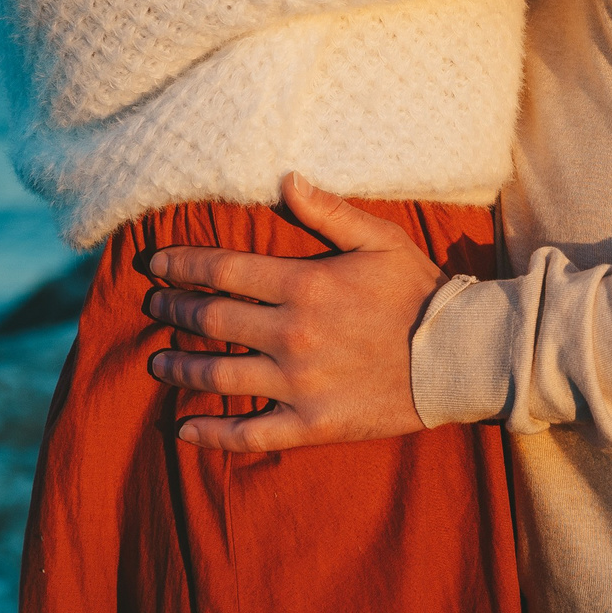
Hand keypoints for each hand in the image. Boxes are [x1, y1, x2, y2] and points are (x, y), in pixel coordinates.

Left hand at [140, 174, 443, 450]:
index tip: (156, 263)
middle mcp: (292, 334)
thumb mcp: (380, 239)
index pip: (223, 270)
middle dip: (172, 310)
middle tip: (151, 307)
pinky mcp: (311, 424)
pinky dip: (210, 433)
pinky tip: (183, 429)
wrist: (459, 357)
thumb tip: (286, 178)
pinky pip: (248, 433)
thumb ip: (329, 211)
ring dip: (179, 367)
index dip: (182, 264)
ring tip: (157, 361)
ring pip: (218, 376)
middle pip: (211, 320)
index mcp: (305, 285)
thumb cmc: (420, 292)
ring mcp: (298, 384)